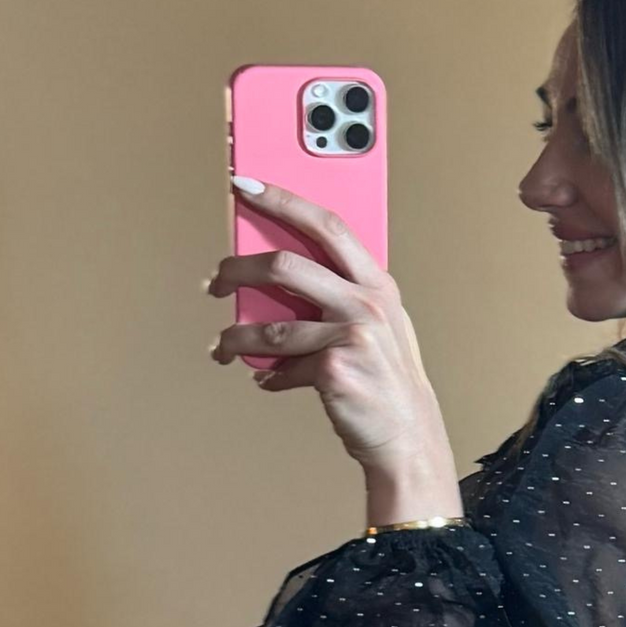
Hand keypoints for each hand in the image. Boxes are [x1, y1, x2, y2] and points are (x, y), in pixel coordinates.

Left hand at [207, 177, 459, 495]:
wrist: (409, 440)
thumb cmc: (388, 384)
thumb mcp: (379, 328)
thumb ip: (343, 295)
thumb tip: (279, 273)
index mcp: (378, 285)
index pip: (326, 225)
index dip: (283, 200)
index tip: (246, 186)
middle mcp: (367, 304)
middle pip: (285, 265)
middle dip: (238, 269)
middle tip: (217, 281)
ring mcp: (351, 337)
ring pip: (272, 325)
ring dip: (237, 336)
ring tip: (225, 345)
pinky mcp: (334, 371)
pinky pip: (282, 368)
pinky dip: (269, 376)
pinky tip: (267, 379)